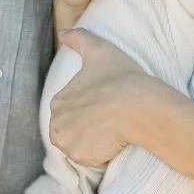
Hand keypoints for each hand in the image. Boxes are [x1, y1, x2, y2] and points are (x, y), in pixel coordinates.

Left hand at [49, 29, 153, 166]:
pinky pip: (91, 161)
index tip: (106, 107)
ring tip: (113, 132)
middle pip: (71, 133)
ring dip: (93, 144)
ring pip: (80, 147)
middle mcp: (57, 123)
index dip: (89, 112)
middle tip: (111, 122)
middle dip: (88, 130)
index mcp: (58, 101)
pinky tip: (115, 143)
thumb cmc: (120, 77)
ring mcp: (67, 141)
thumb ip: (79, 38)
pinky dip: (102, 156)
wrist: (137, 105)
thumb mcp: (99, 50)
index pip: (69, 113)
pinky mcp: (81, 156)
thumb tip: (63, 32)